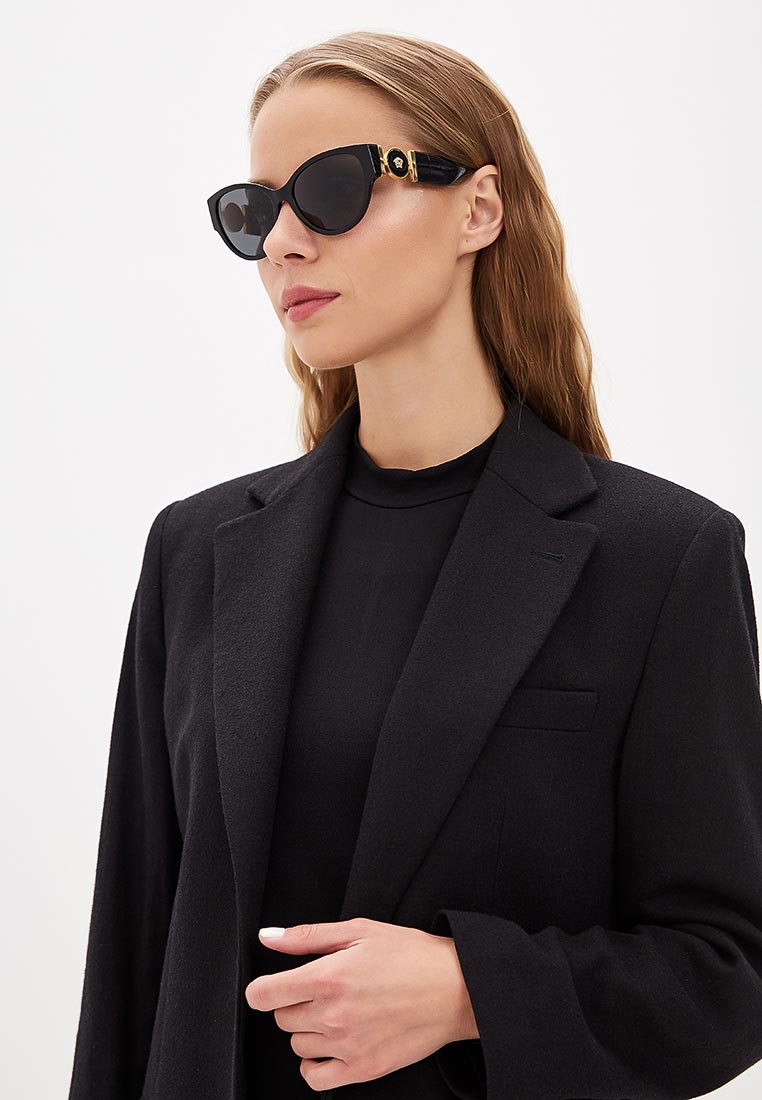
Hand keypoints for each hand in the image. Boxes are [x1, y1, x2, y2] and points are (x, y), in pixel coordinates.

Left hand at [245, 916, 477, 1090]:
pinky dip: (314, 1063)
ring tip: (337, 1010)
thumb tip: (268, 937)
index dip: (261, 989)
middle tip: (323, 988)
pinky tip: (330, 1044)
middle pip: (282, 1017)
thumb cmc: (410, 954)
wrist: (455, 989)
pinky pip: (315, 1077)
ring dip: (308, 1028)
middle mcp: (333, 1014)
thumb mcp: (359, 930)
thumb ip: (308, 936)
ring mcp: (347, 1045)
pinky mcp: (362, 1069)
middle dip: (294, 1001)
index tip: (269, 986)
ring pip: (297, 1043)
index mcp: (329, 976)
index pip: (264, 994)